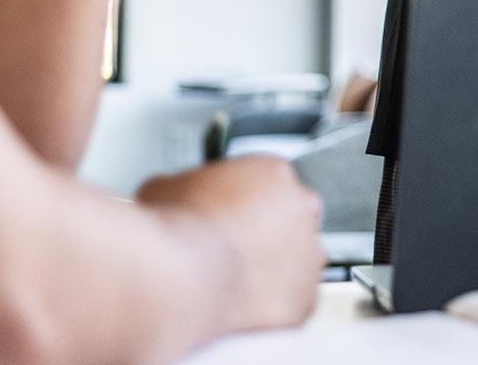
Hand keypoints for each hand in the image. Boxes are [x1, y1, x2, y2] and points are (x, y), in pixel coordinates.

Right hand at [137, 157, 323, 331]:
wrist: (181, 278)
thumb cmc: (175, 231)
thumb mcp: (168, 185)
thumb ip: (189, 186)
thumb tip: (179, 198)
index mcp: (273, 171)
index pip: (271, 182)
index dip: (248, 201)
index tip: (232, 216)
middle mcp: (301, 206)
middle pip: (292, 217)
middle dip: (270, 232)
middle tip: (236, 248)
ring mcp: (309, 253)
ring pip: (299, 261)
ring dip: (277, 269)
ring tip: (239, 281)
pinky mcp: (305, 298)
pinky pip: (296, 301)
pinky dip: (277, 305)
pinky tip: (248, 306)